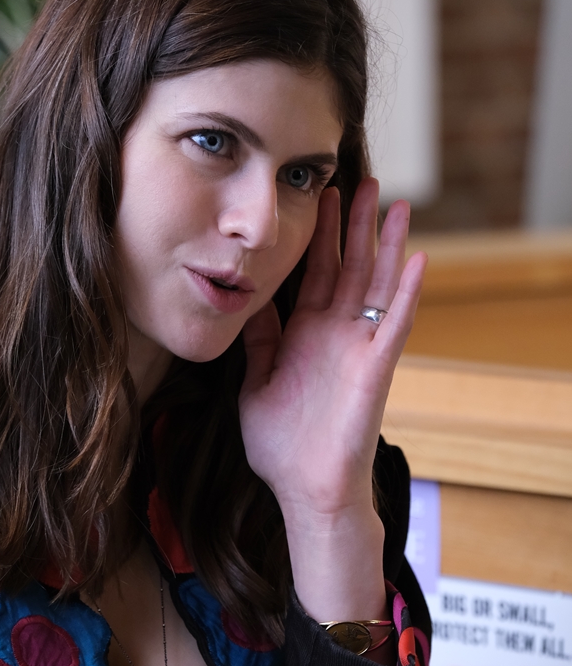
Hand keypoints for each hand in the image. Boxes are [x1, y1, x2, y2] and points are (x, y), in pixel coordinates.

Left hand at [239, 178, 426, 622]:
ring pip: (377, 285)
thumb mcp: (255, 381)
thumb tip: (249, 298)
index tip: (319, 195)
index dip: (318, 234)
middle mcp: (335, 333)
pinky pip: (395, 324)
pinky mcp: (376, 368)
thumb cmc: (280, 444)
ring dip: (388, 245)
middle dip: (356, 224)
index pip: (314, 271)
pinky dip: (407, 293)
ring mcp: (359, 347)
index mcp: (304, 333)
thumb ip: (258, 340)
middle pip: (349, 266)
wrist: (302, 487)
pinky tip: (417, 260)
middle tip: (365, 179)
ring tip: (397, 204)